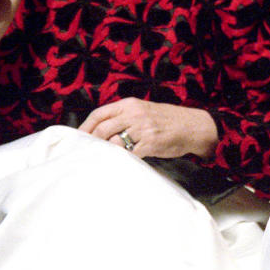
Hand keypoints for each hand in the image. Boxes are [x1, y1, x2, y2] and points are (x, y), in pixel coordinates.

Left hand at [78, 97, 217, 158]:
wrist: (193, 126)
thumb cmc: (167, 120)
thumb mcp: (143, 110)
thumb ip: (124, 117)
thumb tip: (100, 131)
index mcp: (130, 104)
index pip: (99, 114)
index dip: (85, 127)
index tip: (77, 139)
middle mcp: (134, 114)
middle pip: (102, 129)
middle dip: (91, 143)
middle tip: (86, 153)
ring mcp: (142, 129)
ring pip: (114, 142)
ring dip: (106, 153)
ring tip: (101, 160)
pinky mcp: (150, 143)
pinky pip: (129, 154)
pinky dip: (122, 160)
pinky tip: (119, 164)